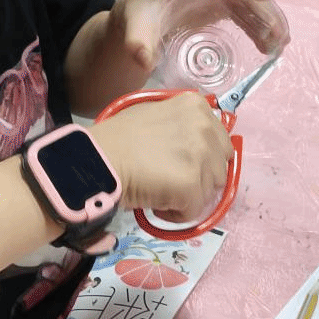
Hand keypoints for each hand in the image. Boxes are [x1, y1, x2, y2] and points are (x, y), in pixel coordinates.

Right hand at [89, 91, 232, 219]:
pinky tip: (156, 202)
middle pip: (220, 166)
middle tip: (171, 178)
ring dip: (189, 195)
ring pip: (211, 190)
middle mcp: (205, 126)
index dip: (201, 156)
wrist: (98, 158)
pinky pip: (194, 211)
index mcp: (196, 106)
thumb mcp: (156, 113)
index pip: (219, 141)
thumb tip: (196, 145)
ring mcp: (201, 156)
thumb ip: (182, 124)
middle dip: (200, 176)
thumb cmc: (119, 137)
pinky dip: (176, 213)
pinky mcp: (192, 185)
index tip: (179, 161)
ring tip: (161, 188)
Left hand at [111, 0, 289, 75]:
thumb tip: (143, 59)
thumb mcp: (135, 31)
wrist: (137, 20)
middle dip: (264, 9)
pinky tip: (267, 45)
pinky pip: (244, 13)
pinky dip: (257, 27)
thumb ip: (138, 44)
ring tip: (280, 45)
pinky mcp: (219, 5)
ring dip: (266, 20)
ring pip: (248, 2)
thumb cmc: (137, 19)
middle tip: (280, 35)